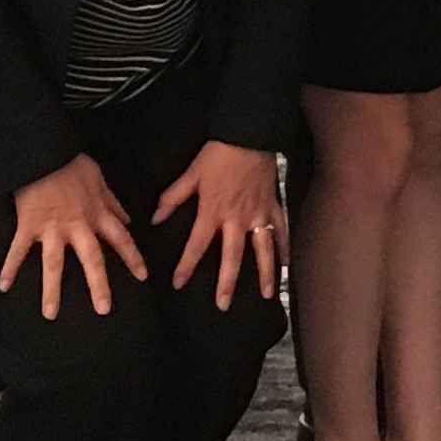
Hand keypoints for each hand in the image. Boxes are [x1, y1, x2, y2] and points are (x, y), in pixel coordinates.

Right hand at [0, 153, 148, 319]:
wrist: (44, 152)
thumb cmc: (72, 164)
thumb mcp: (100, 180)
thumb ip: (113, 203)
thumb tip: (128, 220)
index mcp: (97, 214)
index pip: (121, 240)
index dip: (133, 258)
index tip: (142, 277)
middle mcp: (78, 226)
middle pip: (92, 261)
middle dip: (99, 286)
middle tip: (104, 310)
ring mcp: (52, 229)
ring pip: (54, 265)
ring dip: (52, 291)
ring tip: (51, 314)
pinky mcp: (28, 226)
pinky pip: (18, 251)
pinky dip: (10, 268)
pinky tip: (4, 286)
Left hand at [153, 141, 285, 308]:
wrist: (248, 135)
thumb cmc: (218, 155)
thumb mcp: (190, 174)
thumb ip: (172, 198)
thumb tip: (154, 218)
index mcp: (212, 211)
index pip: (197, 245)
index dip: (186, 265)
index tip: (178, 283)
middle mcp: (236, 218)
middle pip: (232, 256)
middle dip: (227, 282)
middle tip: (223, 304)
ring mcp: (258, 214)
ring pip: (262, 249)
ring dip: (264, 273)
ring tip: (266, 294)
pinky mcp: (273, 205)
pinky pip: (281, 230)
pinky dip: (285, 247)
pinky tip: (286, 265)